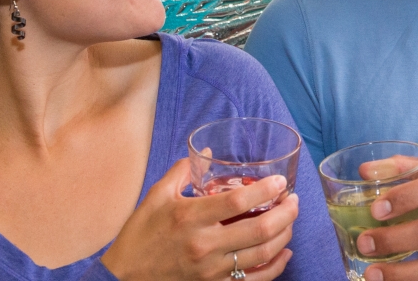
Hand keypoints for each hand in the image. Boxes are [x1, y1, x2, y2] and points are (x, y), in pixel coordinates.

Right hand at [100, 159, 298, 280]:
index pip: (237, 202)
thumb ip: (183, 171)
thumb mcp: (156, 197)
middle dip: (286, 213)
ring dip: (284, 235)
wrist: (123, 280)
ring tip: (290, 221)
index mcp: (190, 218)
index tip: (280, 182)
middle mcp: (204, 245)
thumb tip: (206, 149)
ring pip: (261, 254)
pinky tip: (284, 252)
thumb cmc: (139, 236)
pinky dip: (276, 266)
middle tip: (294, 201)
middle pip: (258, 229)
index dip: (265, 190)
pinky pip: (254, 280)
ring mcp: (211, 270)